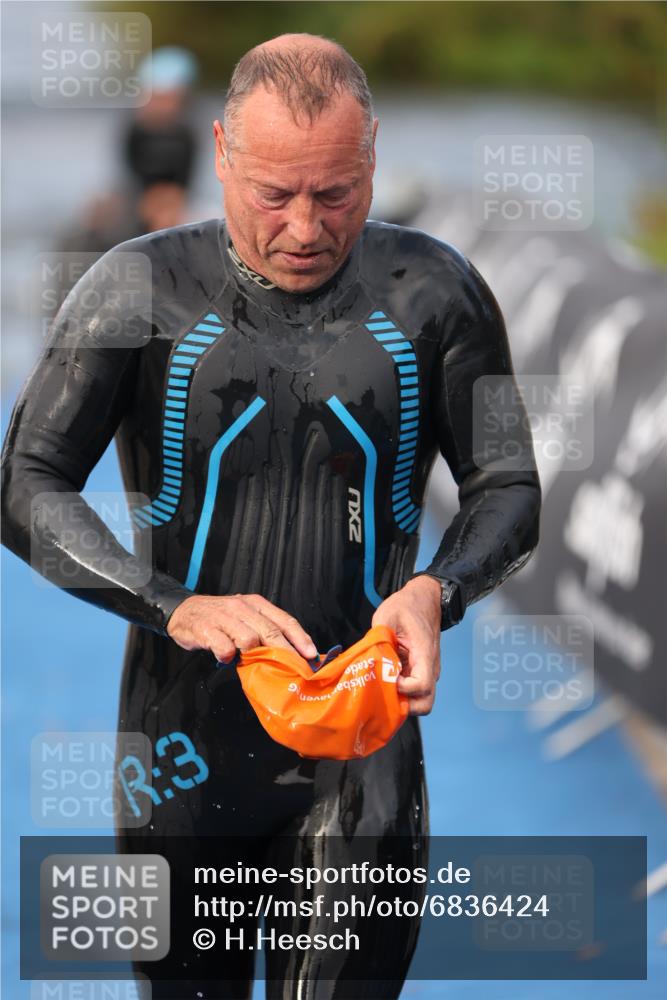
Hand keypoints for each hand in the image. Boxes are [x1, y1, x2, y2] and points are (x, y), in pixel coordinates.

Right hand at [166, 594, 317, 663]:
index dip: (300, 638)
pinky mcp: (206, 629)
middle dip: (286, 653)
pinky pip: (224, 647)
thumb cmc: (220, 618)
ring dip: (253, 654)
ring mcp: (224, 617)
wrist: (184, 611)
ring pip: (249, 639)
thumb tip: (292, 653)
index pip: (284, 620)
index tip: (312, 655)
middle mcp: (242, 608)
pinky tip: (226, 659)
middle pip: (270, 631)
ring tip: (253, 663)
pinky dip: (227, 657)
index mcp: (256, 604)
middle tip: (295, 670)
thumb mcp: (246, 617)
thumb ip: (265, 630)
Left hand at [372, 576, 441, 714]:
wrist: (424, 600)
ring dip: (401, 701)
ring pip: (419, 701)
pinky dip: (400, 694)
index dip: (403, 689)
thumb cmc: (407, 606)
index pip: (421, 685)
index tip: (388, 678)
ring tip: (381, 688)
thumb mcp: (387, 615)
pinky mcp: (419, 671)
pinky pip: (413, 692)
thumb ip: (378, 639)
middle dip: (403, 705)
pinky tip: (384, 682)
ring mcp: (426, 671)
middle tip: (383, 693)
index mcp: (424, 654)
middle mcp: (430, 668)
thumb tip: (368, 661)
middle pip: (424, 703)